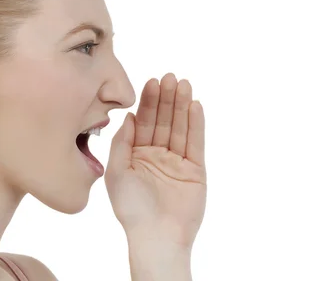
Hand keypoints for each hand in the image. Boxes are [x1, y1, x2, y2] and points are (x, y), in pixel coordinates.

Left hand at [105, 73, 205, 249]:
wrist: (155, 235)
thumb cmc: (131, 207)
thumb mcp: (117, 171)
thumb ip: (122, 143)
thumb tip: (129, 117)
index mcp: (136, 154)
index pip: (144, 122)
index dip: (148, 102)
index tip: (151, 82)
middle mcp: (156, 154)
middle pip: (163, 121)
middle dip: (166, 99)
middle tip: (169, 77)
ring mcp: (176, 161)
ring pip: (180, 128)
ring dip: (182, 106)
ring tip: (184, 84)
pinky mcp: (195, 170)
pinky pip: (195, 143)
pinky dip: (196, 124)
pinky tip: (195, 106)